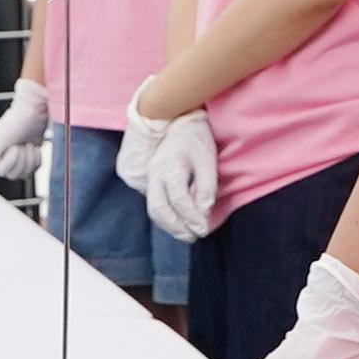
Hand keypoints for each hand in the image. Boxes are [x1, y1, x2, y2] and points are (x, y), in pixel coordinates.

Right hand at [0, 80, 52, 187]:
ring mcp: (18, 160)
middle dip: (22, 160)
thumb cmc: (15, 121)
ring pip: (26, 174)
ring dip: (30, 159)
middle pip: (14, 175)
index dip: (10, 161)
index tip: (14, 146)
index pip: (2, 172)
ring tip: (28, 144)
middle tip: (22, 144)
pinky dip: (37, 159)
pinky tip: (34, 147)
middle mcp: (4, 158)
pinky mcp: (30, 158)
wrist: (34, 111)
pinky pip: (35, 169)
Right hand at [123, 101, 220, 240]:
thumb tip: (204, 212)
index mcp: (170, 167)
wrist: (177, 121)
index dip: (191, 218)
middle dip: (176, 227)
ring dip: (169, 226)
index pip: (179, 200)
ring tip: (187, 234)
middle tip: (194, 236)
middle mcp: (155, 174)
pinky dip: (165, 218)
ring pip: (153, 209)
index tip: (204, 229)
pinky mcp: (151, 180)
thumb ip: (206, 186)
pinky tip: (179, 223)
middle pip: (159, 208)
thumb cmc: (196, 140)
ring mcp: (150, 177)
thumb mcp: (208, 160)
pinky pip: (154, 204)